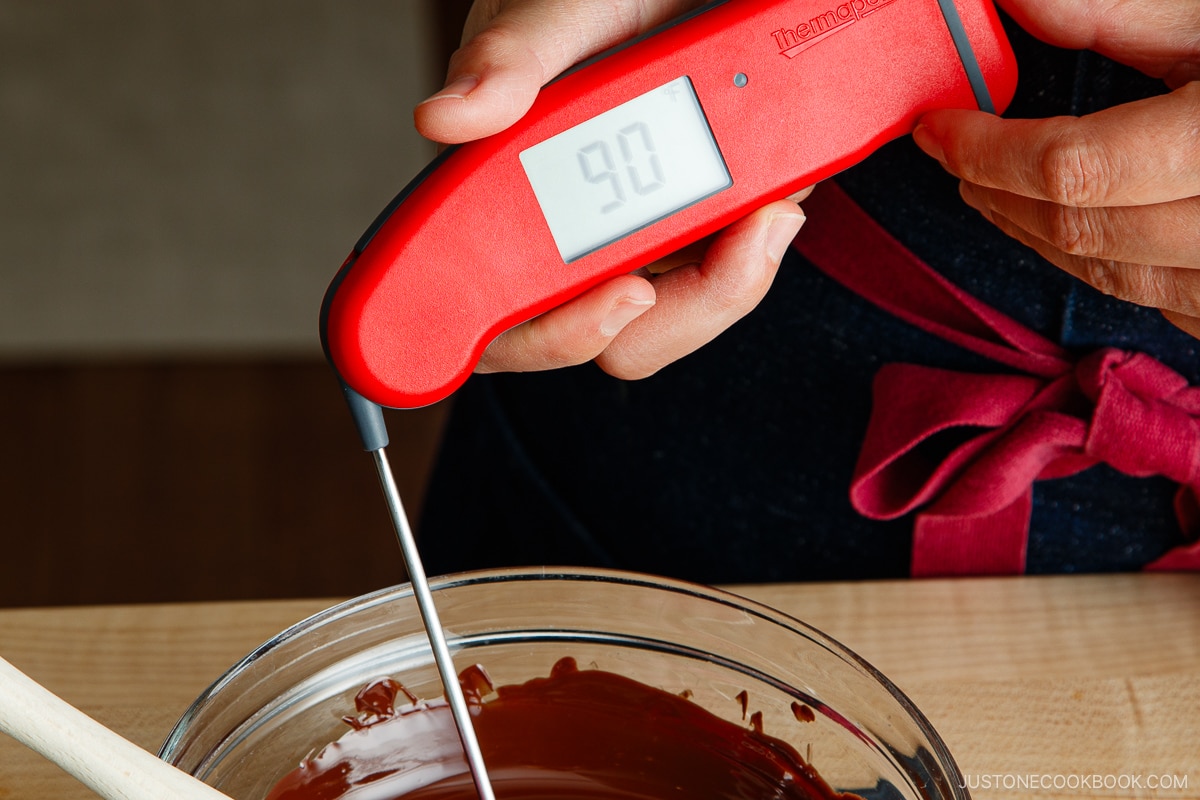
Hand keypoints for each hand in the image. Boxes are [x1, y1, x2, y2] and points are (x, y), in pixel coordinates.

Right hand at [414, 0, 807, 378]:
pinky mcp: (692, 232)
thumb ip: (510, 56)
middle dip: (689, 301)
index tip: (627, 296)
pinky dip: (756, 246)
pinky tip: (778, 192)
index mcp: (504, 188)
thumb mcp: (564, 10)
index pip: (505, 311)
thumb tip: (444, 119)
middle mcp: (564, 230)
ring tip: (772, 202)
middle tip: (742, 234)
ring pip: (674, 319)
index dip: (557, 331)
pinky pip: (722, 279)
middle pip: (610, 337)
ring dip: (734, 276)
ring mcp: (633, 236)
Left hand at [912, 0, 1199, 337]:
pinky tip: (1072, 231)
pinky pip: (1164, 300)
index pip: (1078, 171)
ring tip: (990, 194)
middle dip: (998, 194)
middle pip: (1088, 232)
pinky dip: (1102, 264)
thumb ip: (1129, 9)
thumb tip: (1017, 0)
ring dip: (1037, 237)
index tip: (938, 126)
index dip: (989, 152)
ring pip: (1118, 277)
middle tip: (952, 157)